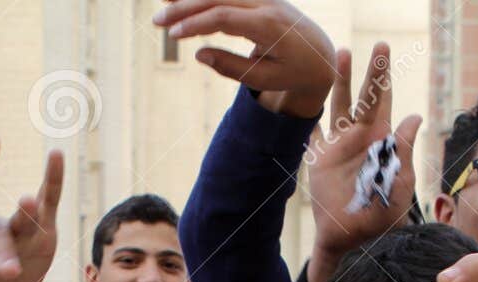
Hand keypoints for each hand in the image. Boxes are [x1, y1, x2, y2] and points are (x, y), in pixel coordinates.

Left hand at [0, 138, 60, 281]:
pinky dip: (54, 181)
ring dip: (31, 216)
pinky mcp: (45, 236)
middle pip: (0, 234)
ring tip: (29, 204)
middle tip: (8, 275)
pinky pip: (50, 205)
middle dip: (5, 254)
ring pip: (29, 220)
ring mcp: (21, 231)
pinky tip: (56, 156)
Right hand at [157, 0, 334, 119]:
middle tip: (157, 21)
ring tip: (162, 2)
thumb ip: (232, 68)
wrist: (320, 55)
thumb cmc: (293, 72)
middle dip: (184, 7)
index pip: (225, 17)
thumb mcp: (266, 79)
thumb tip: (199, 54)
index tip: (173, 35)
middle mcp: (267, 4)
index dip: (196, 24)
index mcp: (270, 26)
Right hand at [304, 43, 421, 281]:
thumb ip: (404, 151)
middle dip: (368, 71)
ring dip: (339, 81)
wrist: (352, 238)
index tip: (384, 51)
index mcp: (381, 140)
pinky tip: (305, 94)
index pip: (382, 101)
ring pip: (337, 105)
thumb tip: (415, 117)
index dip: (383, 77)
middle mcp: (360, 137)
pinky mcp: (320, 159)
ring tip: (339, 52)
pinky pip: (313, 133)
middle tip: (376, 45)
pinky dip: (308, 115)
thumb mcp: (398, 183)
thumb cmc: (381, 216)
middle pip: (363, 96)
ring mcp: (339, 146)